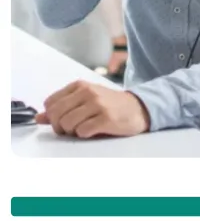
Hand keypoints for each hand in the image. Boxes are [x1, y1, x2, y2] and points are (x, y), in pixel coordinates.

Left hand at [35, 81, 149, 137]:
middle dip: (59, 126)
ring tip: (84, 128)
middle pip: (56, 114)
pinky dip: (85, 135)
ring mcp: (98, 104)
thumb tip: (39, 117)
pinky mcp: (107, 118)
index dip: (52, 116)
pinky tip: (94, 130)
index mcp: (80, 86)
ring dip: (72, 132)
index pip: (50, 103)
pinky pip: (82, 131)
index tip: (63, 120)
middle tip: (70, 129)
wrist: (139, 108)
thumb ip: (62, 108)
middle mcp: (88, 92)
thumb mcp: (85, 101)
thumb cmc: (110, 105)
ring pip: (67, 124)